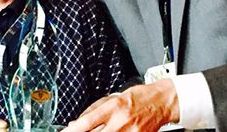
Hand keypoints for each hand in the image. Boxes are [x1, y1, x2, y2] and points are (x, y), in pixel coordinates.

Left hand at [63, 79, 178, 131]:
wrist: (161, 102)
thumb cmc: (138, 97)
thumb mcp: (113, 97)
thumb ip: (93, 110)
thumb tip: (76, 123)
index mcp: (113, 107)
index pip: (87, 122)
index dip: (73, 129)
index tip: (65, 131)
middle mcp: (120, 122)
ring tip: (97, 130)